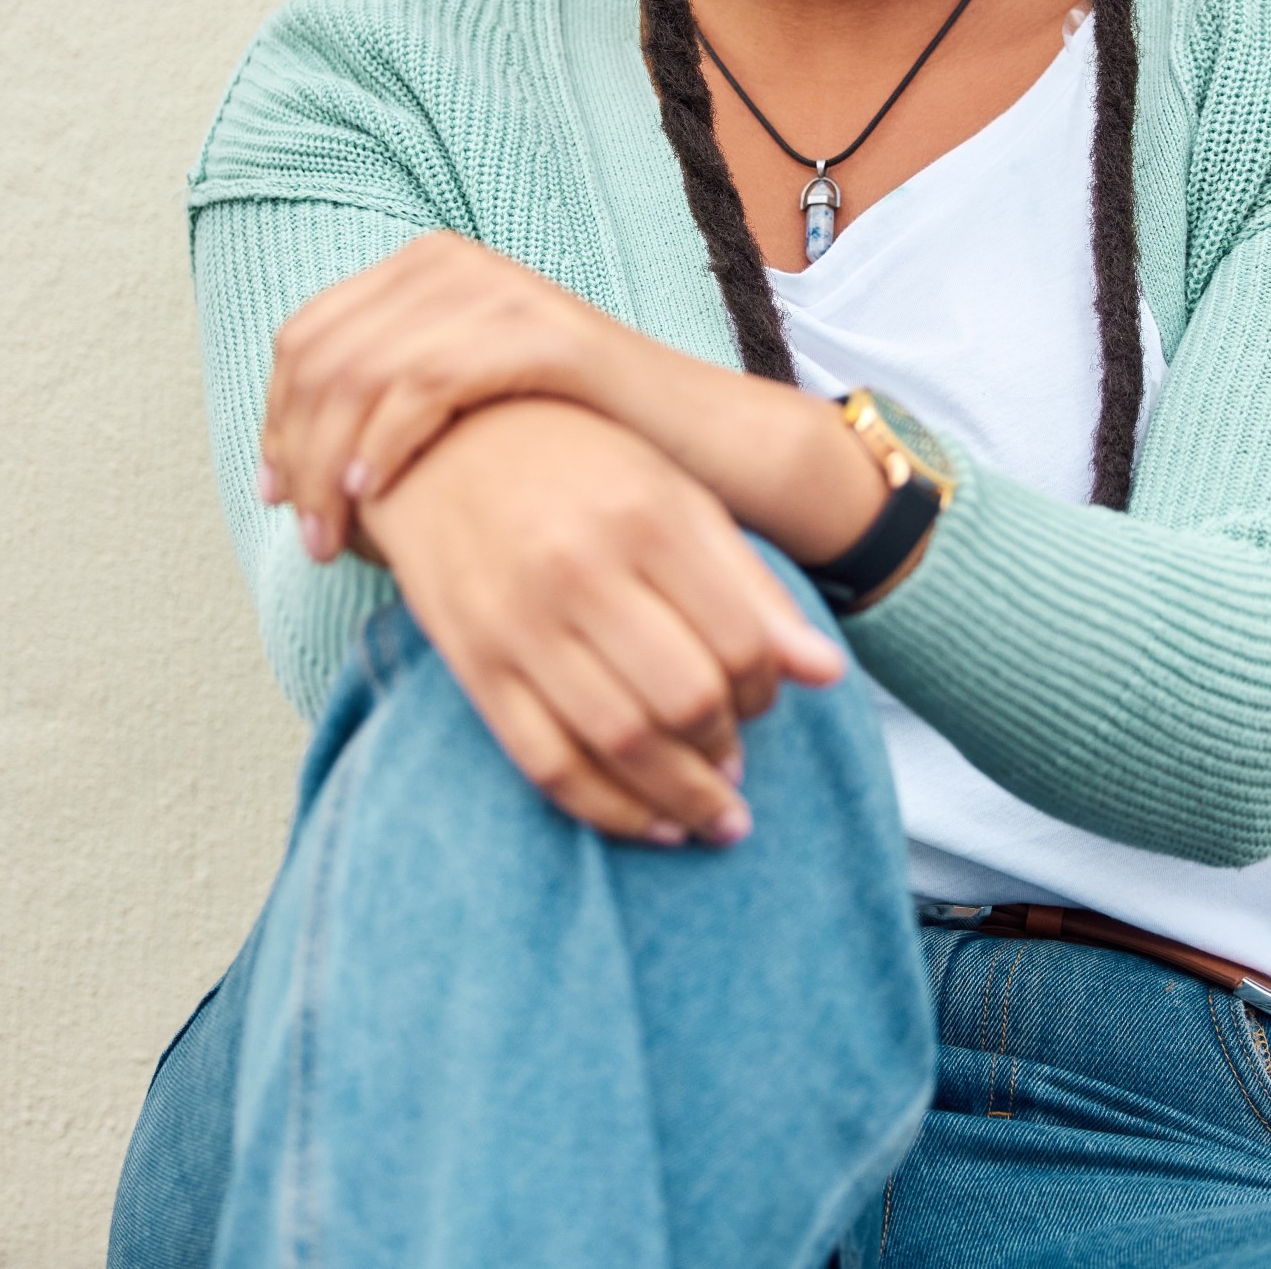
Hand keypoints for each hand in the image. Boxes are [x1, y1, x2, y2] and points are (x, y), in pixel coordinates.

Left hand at [259, 232, 612, 553]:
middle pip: (321, 357)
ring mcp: (495, 288)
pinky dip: (383, 444)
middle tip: (308, 536)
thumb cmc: (567, 436)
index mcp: (423, 268)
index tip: (278, 498)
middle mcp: (449, 262)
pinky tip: (374, 496)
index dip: (276, 419)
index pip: (305, 337)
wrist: (686, 434)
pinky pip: (424, 385)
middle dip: (296, 453)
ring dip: (328, 465)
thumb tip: (285, 464)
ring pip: (358, 374)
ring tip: (333, 537)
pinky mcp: (538, 330)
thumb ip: (385, 403)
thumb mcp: (460, 403)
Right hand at [363, 396, 846, 844]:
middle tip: (737, 756)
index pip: (739, 638)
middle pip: (685, 696)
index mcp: (645, 517)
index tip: (766, 695)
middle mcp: (580, 569)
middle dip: (727, 744)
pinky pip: (547, 763)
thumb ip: (750, 583)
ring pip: (620, 742)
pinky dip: (608, 810)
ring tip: (714, 811)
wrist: (442, 444)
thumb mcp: (674, 495)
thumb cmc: (580, 465)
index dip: (769, 686)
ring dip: (682, 796)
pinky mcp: (473, 664)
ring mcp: (519, 622)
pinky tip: (652, 825)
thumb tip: (828, 672)